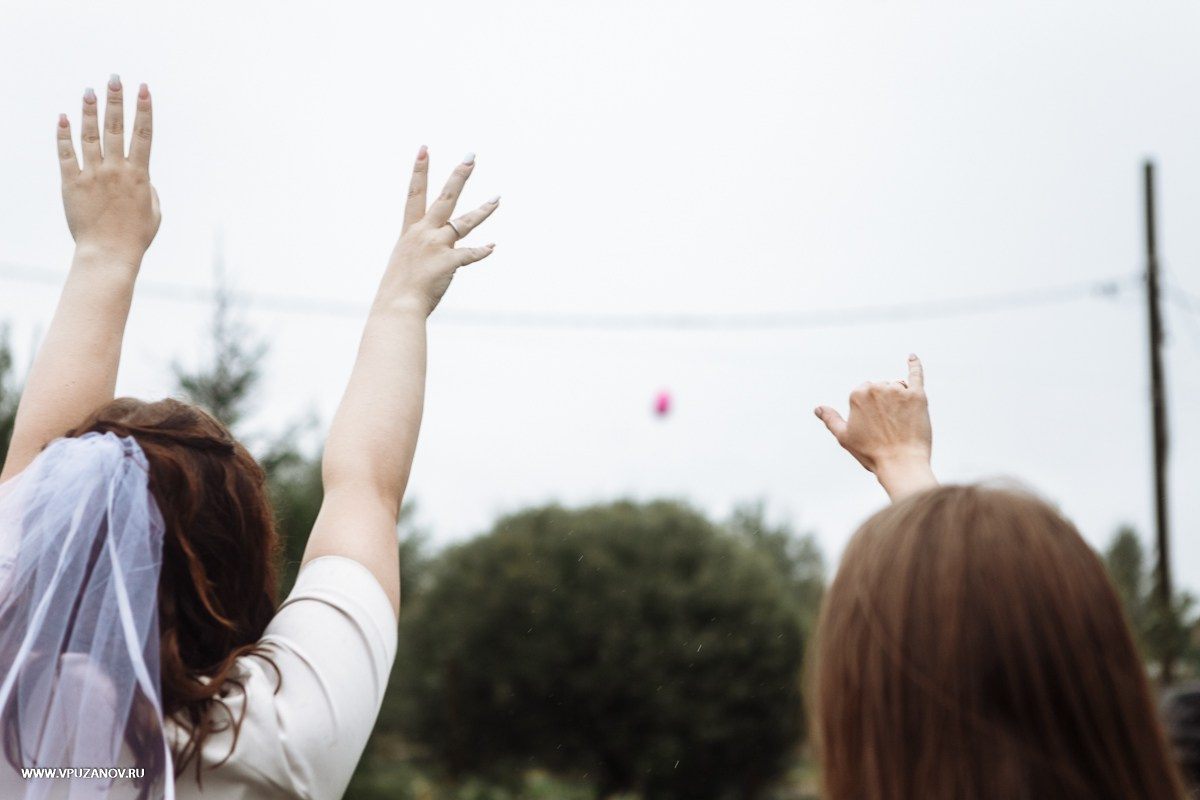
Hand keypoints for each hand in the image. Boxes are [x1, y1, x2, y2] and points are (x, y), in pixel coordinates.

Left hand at [57, 76, 159, 265]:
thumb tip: (145, 178)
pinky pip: (66, 155)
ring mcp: (93, 175)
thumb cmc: (136, 236)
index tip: (144, 89)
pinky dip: (63, 135)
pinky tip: (62, 118)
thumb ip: (151, 190)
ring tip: (89, 91)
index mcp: (139, 176)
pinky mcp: (72, 184)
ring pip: (90, 136)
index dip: (144, 110)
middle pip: (116, 128)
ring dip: (90, 111)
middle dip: (116, 101)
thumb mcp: (154, 213)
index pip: (143, 135)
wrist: (109, 253)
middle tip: (115, 79)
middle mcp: (116, 170)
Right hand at [378, 147, 498, 315]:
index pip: (414, 194)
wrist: (397, 306)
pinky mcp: (448, 262)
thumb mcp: (404, 263)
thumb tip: (427, 256)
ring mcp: (436, 246)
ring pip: (464, 222)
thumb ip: (417, 253)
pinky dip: (481, 251)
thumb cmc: (398, 291)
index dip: (419, 170)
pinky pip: (470, 254)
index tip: (425, 149)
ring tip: (497, 198)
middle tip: (471, 156)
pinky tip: (492, 247)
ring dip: (482, 210)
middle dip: (458, 175)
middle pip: (444, 198)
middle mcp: (423, 233)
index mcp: (410, 231)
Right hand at [815, 354, 936, 500]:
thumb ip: (830, 419)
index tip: (873, 426)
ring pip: (897, 387)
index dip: (868, 410)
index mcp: (857, 394)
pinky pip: (916, 375)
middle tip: (887, 427)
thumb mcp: (844, 437)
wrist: (901, 463)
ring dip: (898, 399)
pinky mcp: (917, 395)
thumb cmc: (871, 453)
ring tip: (900, 422)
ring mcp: (899, 390)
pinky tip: (912, 357)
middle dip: (883, 403)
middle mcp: (877, 387)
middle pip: (880, 388)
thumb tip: (818, 409)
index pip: (863, 393)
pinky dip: (914, 365)